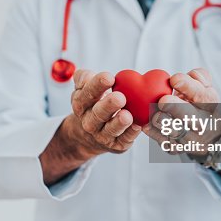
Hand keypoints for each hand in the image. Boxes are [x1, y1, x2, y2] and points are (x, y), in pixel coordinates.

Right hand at [40, 70, 140, 184]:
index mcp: (81, 104)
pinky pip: (124, 140)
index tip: (109, 77)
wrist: (87, 135)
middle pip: (98, 114)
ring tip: (127, 116)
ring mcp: (102, 134)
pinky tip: (139, 126)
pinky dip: (131, 134)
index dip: (97, 85)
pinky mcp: (116, 145)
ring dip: (119, 123)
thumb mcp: (83, 89)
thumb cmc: (92, 104)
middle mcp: (89, 121)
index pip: (86, 94)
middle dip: (108, 106)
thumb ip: (83, 78)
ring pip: (110, 129)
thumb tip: (87, 76)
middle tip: (120, 97)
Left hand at [143, 68, 220, 155]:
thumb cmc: (199, 105)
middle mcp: (202, 124)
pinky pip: (162, 141)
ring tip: (155, 112)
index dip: (189, 87)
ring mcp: (189, 139)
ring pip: (174, 131)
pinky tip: (146, 124)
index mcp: (210, 106)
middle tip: (163, 100)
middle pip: (190, 117)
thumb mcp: (204, 88)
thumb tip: (188, 76)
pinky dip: (153, 132)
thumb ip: (199, 77)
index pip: (203, 96)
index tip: (174, 79)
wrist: (206, 135)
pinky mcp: (175, 148)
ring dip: (162, 121)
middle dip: (176, 108)